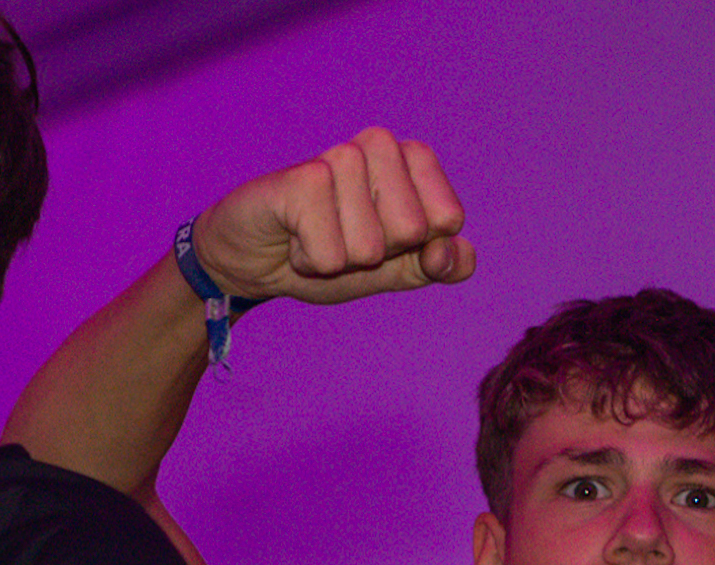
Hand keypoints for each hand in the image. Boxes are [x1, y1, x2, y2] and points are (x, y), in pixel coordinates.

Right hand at [191, 127, 475, 304]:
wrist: (257, 261)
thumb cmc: (330, 255)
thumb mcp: (394, 269)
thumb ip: (437, 265)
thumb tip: (457, 254)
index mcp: (410, 160)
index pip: (449, 217)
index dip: (417, 247)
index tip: (384, 240)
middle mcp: (379, 145)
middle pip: (413, 230)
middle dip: (379, 254)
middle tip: (344, 237)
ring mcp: (341, 156)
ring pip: (371, 246)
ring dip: (341, 260)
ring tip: (317, 236)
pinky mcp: (303, 178)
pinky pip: (332, 253)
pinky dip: (312, 261)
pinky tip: (294, 237)